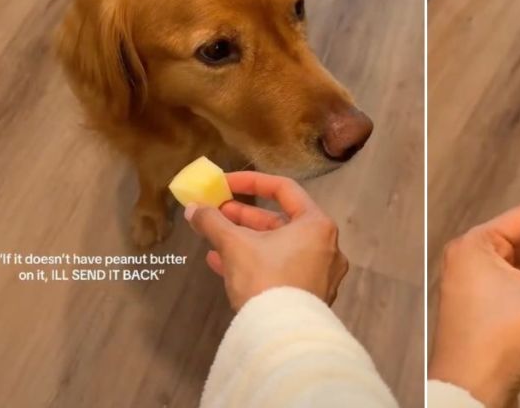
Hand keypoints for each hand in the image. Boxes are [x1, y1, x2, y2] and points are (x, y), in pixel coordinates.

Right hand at [185, 172, 348, 310]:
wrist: (281, 337)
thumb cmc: (264, 280)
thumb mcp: (234, 245)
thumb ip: (213, 222)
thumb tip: (193, 208)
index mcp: (317, 225)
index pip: (284, 189)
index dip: (251, 181)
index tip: (224, 183)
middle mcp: (326, 245)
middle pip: (281, 221)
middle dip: (244, 216)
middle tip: (216, 213)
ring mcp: (321, 273)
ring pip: (279, 247)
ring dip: (245, 241)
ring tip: (214, 239)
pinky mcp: (311, 295)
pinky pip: (282, 270)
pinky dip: (256, 263)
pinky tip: (222, 265)